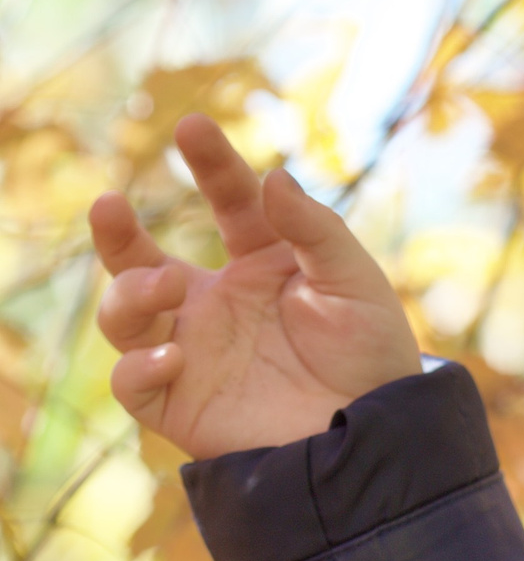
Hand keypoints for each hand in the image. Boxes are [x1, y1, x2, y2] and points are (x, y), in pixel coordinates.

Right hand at [88, 114, 422, 461]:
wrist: (375, 433)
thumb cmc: (372, 354)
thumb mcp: (353, 283)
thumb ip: (313, 230)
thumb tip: (272, 175)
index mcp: (263, 263)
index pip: (230, 203)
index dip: (213, 164)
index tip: (194, 127)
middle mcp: (217, 302)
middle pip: (141, 258)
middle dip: (116, 231)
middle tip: (110, 204)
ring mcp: (193, 350)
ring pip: (124, 314)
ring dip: (131, 294)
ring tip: (168, 285)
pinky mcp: (179, 402)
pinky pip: (131, 380)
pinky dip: (139, 364)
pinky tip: (174, 355)